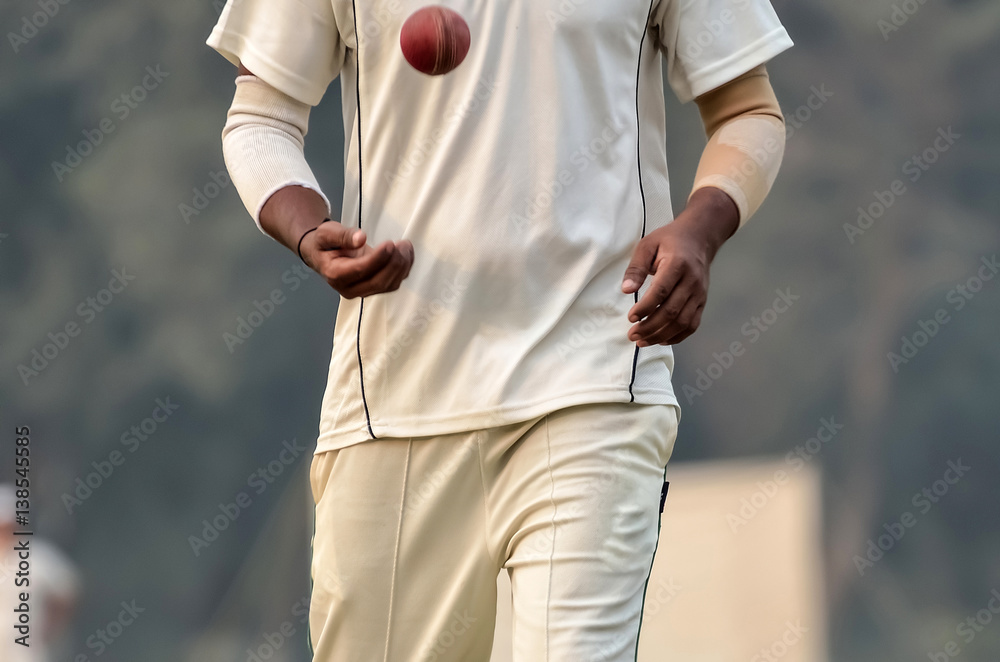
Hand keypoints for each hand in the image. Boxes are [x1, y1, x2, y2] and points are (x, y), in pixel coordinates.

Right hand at [300, 222, 414, 298]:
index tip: (389, 244)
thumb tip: (360, 238)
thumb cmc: (324, 244)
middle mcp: (349, 288)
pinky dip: (404, 269)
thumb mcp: (326, 233)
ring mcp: (363, 290)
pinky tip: (406, 252)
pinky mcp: (374, 288)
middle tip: (401, 244)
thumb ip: (343, 236)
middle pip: (378, 282)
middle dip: (394, 263)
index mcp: (335, 274)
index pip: (361, 270)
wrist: (323, 254)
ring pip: (389, 285)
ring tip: (405, 245)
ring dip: (402, 266)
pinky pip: (394, 283)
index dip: (378, 258)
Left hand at [621, 187, 738, 346]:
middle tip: (632, 334)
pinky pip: (693, 325)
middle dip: (650, 327)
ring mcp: (699, 294)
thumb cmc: (669, 241)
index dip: (645, 308)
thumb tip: (626, 290)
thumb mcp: (647, 245)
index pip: (661, 292)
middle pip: (671, 311)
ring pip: (682, 322)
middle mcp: (691, 281)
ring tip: (642, 341)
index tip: (631, 317)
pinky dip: (677, 336)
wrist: (699, 238)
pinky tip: (661, 339)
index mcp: (677, 265)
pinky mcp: (702, 302)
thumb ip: (636, 268)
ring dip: (661, 335)